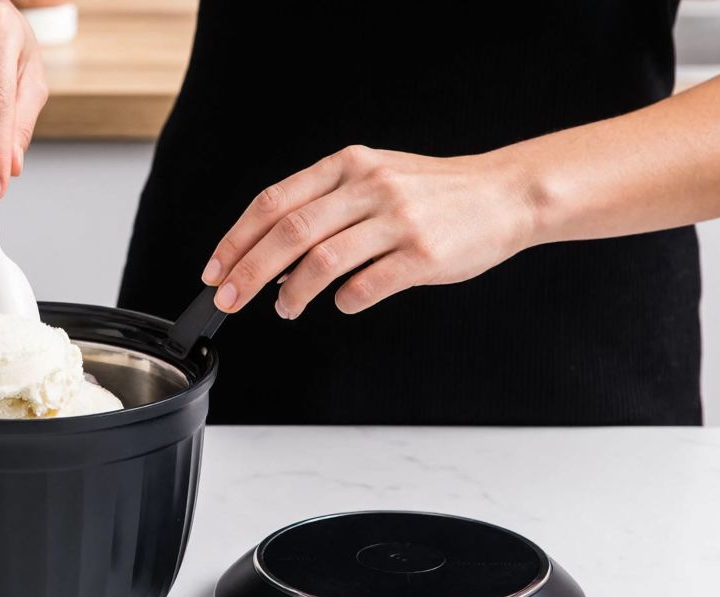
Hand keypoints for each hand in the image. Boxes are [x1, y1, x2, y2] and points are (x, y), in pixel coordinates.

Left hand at [201, 145, 537, 316]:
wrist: (504, 195)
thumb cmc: (434, 194)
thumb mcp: (375, 177)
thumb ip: (326, 205)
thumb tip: (271, 253)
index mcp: (348, 165)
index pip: (274, 201)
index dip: (236, 239)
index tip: (215, 270)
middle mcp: (369, 187)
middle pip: (288, 233)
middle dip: (248, 272)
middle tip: (228, 300)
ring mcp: (397, 220)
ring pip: (321, 261)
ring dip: (292, 293)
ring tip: (285, 309)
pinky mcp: (422, 254)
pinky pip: (367, 285)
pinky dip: (344, 300)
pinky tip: (342, 303)